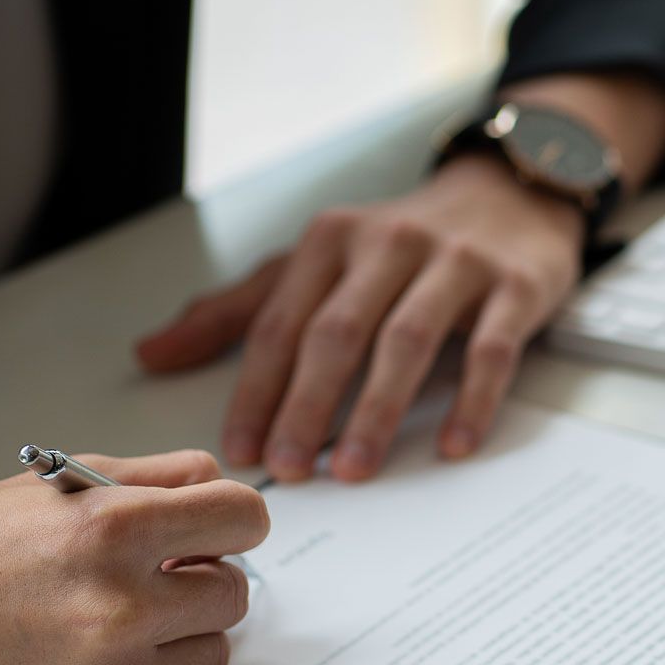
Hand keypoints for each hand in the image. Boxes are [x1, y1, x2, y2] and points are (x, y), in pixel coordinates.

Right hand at [0, 451, 268, 664]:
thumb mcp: (49, 488)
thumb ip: (150, 477)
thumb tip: (218, 480)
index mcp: (115, 527)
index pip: (246, 517)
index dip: (234, 520)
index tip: (217, 529)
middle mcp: (123, 602)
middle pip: (237, 591)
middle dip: (202, 580)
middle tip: (153, 577)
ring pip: (214, 650)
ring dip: (180, 634)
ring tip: (112, 618)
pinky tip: (75, 659)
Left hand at [136, 154, 587, 480]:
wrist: (510, 196)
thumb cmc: (402, 245)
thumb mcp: (315, 263)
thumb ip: (238, 310)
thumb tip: (150, 354)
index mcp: (331, 240)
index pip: (282, 322)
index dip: (257, 388)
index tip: (241, 448)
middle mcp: (389, 244)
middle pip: (338, 332)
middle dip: (307, 404)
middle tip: (290, 468)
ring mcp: (455, 263)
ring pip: (407, 341)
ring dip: (377, 410)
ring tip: (355, 468)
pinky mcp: (514, 287)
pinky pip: (490, 350)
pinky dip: (472, 400)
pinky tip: (455, 445)